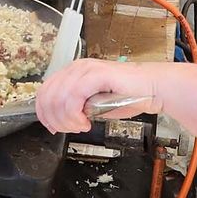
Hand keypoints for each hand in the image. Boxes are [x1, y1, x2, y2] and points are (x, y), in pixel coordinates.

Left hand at [36, 58, 165, 133]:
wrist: (152, 89)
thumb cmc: (126, 96)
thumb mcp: (93, 104)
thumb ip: (74, 107)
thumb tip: (58, 120)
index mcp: (72, 72)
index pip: (44, 92)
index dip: (44, 114)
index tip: (53, 128)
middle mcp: (76, 67)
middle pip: (48, 97)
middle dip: (56, 120)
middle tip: (72, 130)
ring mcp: (86, 69)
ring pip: (58, 99)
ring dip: (67, 120)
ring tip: (81, 126)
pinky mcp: (97, 74)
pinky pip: (73, 97)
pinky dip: (75, 115)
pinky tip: (86, 122)